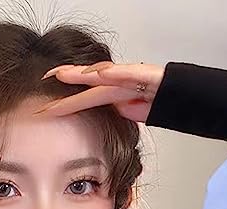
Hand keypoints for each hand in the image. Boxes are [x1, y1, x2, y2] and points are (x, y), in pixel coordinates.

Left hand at [34, 61, 164, 122]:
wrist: (183, 96)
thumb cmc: (160, 101)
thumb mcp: (134, 113)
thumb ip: (120, 112)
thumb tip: (108, 116)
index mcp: (114, 93)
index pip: (83, 96)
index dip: (64, 101)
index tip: (43, 107)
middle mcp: (119, 82)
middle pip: (87, 82)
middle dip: (64, 81)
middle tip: (43, 79)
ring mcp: (132, 77)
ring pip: (103, 74)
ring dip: (82, 74)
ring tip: (61, 74)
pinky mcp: (147, 76)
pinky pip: (129, 74)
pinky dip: (114, 74)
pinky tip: (99, 73)